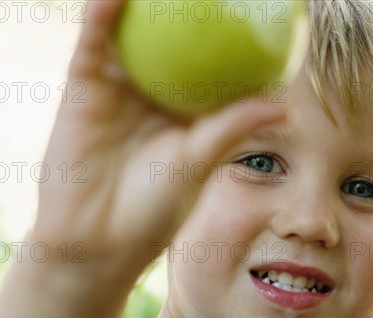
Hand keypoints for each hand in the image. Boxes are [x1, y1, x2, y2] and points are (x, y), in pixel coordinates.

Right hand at [33, 0, 287, 276]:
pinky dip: (102, 15)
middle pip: (178, 40)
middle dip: (194, 12)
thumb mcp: (198, 164)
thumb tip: (286, 105)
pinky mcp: (85, 86)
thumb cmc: (153, 211)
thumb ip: (232, 128)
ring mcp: (121, 86)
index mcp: (189, 110)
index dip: (236, 38)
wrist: (94, 239)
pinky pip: (95, 43)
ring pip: (134, 33)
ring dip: (145, 3)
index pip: (218, 65)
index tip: (263, 12)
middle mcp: (158, 93)